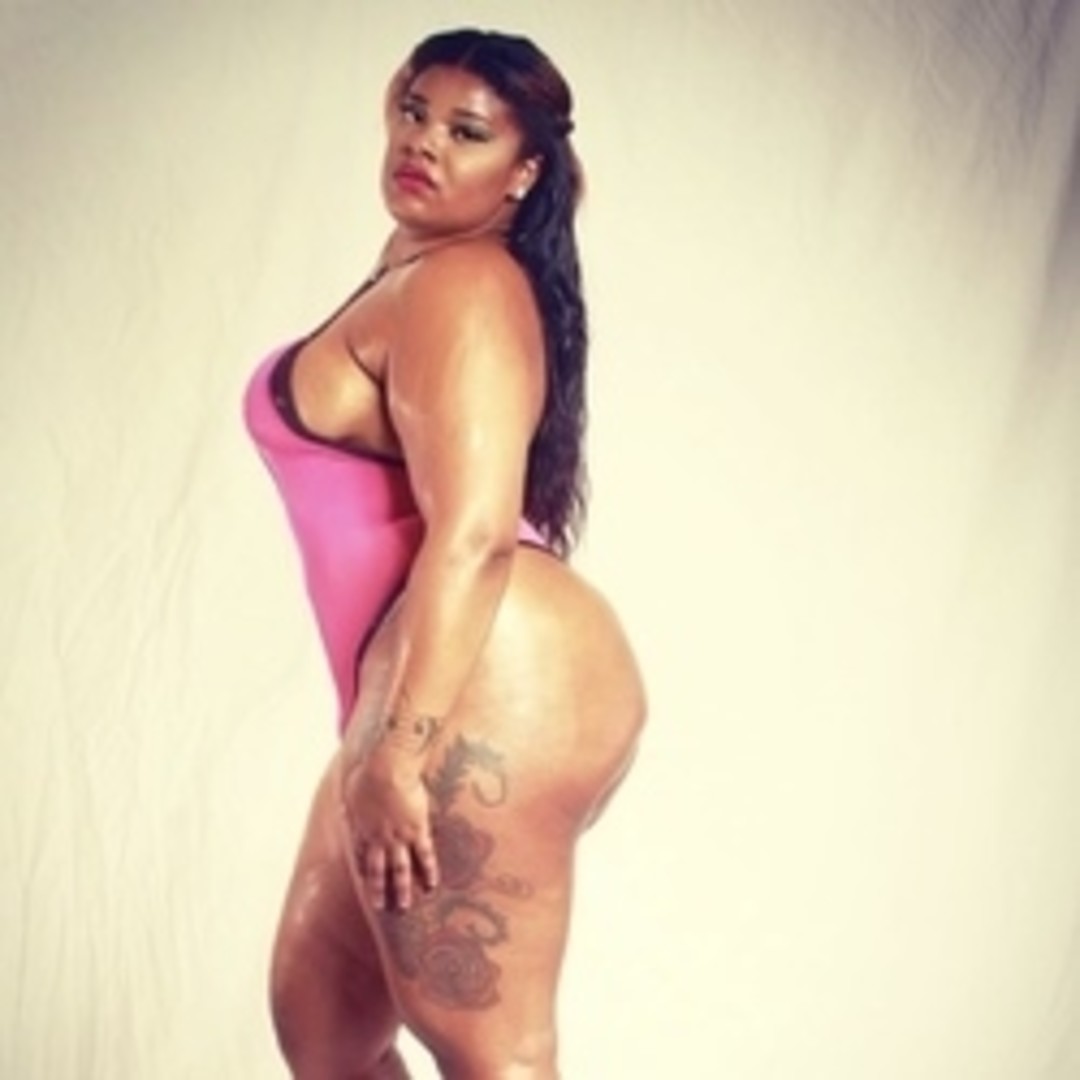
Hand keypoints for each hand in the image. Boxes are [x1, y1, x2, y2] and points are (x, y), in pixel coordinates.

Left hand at [339, 753, 439, 911]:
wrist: (386, 768)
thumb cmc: (366, 775)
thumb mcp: (351, 791)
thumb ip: (350, 803)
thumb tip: (343, 806)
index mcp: (361, 830)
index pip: (360, 859)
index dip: (362, 875)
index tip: (364, 889)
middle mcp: (379, 839)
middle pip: (378, 871)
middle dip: (379, 891)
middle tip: (382, 908)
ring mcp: (398, 837)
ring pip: (400, 870)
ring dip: (402, 890)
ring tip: (405, 906)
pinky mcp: (417, 829)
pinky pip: (424, 855)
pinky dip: (428, 870)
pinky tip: (432, 884)